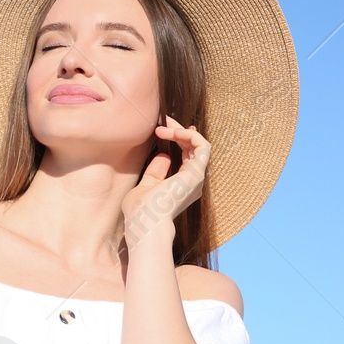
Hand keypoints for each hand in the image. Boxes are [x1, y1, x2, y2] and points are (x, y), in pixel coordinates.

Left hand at [121, 115, 210, 246]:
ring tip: (163, 126)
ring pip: (199, 145)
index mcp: (182, 186)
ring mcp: (196, 178)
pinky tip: (173, 132)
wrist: (144, 222)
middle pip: (193, 149)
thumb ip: (155, 172)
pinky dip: (190, 135)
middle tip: (162, 122)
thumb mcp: (146, 186)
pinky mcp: (196, 174)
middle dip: (178, 132)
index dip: (179, 140)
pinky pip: (202, 147)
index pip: (187, 157)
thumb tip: (164, 156)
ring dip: (182, 131)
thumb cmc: (141, 210)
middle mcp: (192, 182)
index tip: (163, 129)